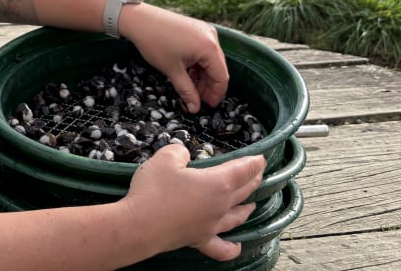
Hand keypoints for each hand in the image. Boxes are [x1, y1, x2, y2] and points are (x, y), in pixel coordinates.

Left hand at [121, 5, 227, 112]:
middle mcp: (211, 37)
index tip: (208, 106)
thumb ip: (187, 91)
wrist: (139, 19)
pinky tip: (188, 72)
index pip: (221, 76)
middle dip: (209, 85)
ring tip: (191, 87)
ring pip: (210, 59)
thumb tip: (195, 108)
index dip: (216, 94)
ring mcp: (204, 31)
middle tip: (198, 99)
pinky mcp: (196, 28)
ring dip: (203, 75)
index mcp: (209, 47)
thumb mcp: (172, 70)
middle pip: (217, 67)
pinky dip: (198, 63)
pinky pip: (203, 50)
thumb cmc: (155, 42)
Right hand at [121, 144, 265, 260]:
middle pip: (244, 191)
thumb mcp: (164, 158)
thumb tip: (183, 154)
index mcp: (218, 183)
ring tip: (252, 203)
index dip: (253, 162)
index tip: (261, 158)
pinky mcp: (199, 240)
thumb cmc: (154, 190)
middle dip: (253, 180)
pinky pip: (221, 248)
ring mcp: (212, 225)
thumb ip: (178, 152)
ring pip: (237, 216)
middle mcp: (220, 206)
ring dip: (247, 208)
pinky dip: (232, 248)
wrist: (139, 226)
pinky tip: (237, 247)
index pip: (242, 170)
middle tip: (257, 172)